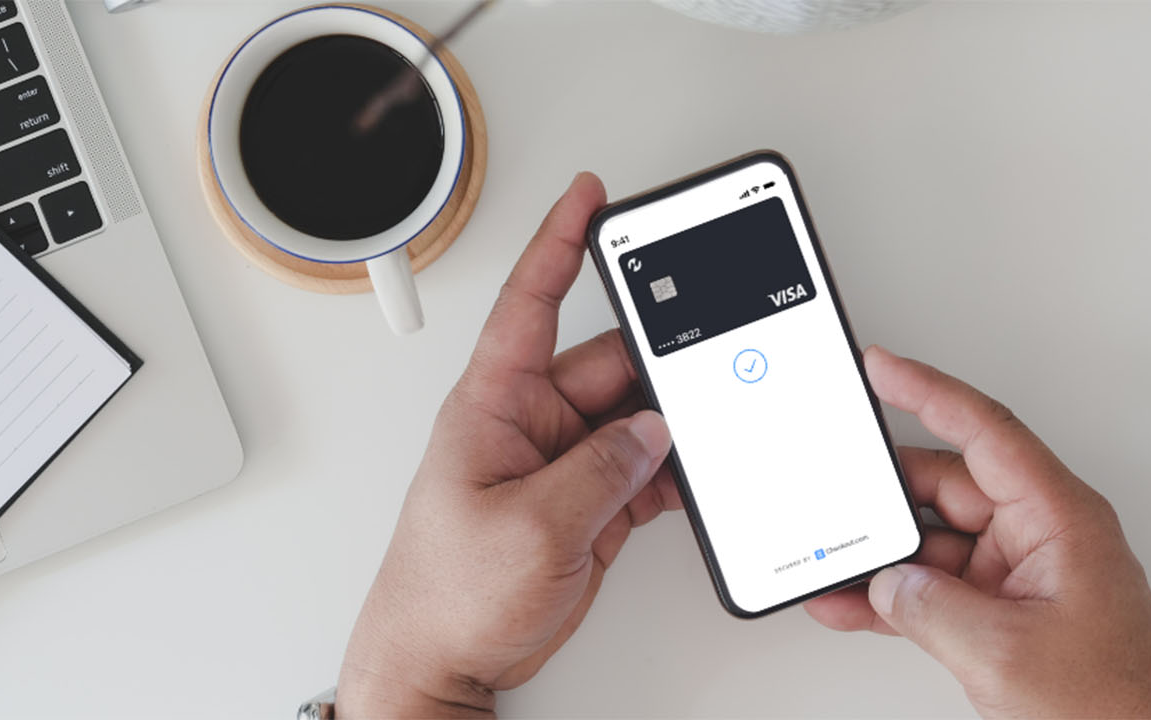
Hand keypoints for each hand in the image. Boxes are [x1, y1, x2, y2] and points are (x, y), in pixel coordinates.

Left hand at [337, 173, 682, 716]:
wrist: (444, 664)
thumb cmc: (445, 594)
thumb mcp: (530, 528)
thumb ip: (602, 472)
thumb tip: (654, 432)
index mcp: (493, 405)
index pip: (530, 303)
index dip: (560, 243)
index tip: (590, 196)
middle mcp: (529, 425)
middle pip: (609, 364)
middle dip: (657, 362)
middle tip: (703, 358)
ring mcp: (562, 465)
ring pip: (635, 418)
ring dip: (671, 427)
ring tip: (706, 431)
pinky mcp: (587, 504)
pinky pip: (642, 467)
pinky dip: (673, 472)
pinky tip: (695, 476)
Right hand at [806, 347, 1150, 717]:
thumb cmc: (1114, 706)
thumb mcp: (1003, 652)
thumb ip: (930, 607)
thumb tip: (888, 580)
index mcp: (1061, 517)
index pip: (985, 432)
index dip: (929, 392)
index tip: (882, 368)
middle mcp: (1043, 536)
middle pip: (948, 487)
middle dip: (887, 495)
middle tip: (837, 493)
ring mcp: (1023, 577)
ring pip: (935, 543)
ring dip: (884, 559)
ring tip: (832, 563)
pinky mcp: (1007, 614)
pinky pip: (938, 589)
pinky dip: (897, 597)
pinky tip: (853, 603)